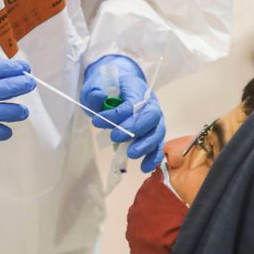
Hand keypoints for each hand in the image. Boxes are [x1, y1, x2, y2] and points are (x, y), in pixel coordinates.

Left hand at [81, 54, 164, 171]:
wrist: (118, 87)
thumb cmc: (107, 88)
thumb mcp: (95, 86)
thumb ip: (95, 93)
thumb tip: (99, 98)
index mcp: (137, 88)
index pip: (132, 102)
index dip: (117, 114)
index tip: (97, 121)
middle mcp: (151, 103)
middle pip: (151, 116)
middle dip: (135, 129)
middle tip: (115, 137)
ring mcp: (155, 118)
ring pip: (157, 132)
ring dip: (146, 145)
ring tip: (130, 154)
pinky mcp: (154, 132)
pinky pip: (158, 145)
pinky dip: (154, 156)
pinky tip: (145, 167)